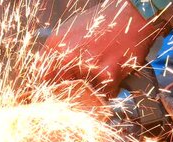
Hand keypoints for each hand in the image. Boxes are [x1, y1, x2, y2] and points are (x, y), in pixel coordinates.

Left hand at [43, 0, 164, 96]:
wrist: (131, 16)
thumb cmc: (102, 22)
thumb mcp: (70, 31)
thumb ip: (55, 53)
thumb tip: (43, 74)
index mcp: (55, 45)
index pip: (41, 79)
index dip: (48, 90)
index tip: (54, 95)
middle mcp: (67, 56)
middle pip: (62, 91)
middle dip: (72, 93)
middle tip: (83, 87)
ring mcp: (87, 66)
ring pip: (85, 95)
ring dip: (93, 91)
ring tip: (101, 75)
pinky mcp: (107, 75)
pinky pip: (105, 95)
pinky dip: (110, 90)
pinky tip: (114, 75)